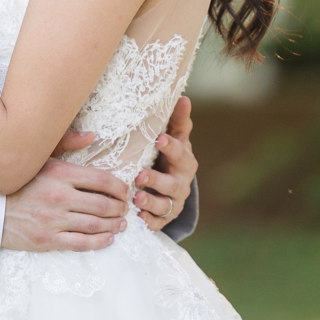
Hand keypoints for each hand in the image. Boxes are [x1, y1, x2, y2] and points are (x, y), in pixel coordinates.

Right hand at [1, 130, 129, 251]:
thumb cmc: (17, 181)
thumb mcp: (39, 158)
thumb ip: (65, 144)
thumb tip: (91, 135)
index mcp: (59, 174)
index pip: (101, 180)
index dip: (119, 187)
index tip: (124, 191)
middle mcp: (59, 197)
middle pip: (103, 204)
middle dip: (120, 208)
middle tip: (125, 209)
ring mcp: (54, 220)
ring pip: (96, 225)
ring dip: (114, 225)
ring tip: (120, 223)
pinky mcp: (48, 239)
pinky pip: (82, 243)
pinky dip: (100, 242)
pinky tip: (108, 238)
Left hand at [133, 96, 196, 231]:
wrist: (169, 183)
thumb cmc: (167, 154)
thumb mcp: (173, 137)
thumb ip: (177, 120)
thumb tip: (183, 97)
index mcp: (184, 161)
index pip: (180, 153)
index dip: (171, 147)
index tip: (159, 139)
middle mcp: (181, 183)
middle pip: (173, 183)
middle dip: (157, 180)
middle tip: (140, 175)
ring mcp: (173, 202)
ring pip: (164, 205)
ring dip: (151, 202)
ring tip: (136, 197)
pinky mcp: (163, 218)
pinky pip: (157, 222)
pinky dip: (148, 221)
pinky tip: (137, 218)